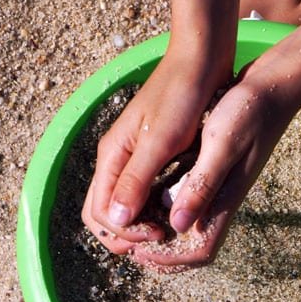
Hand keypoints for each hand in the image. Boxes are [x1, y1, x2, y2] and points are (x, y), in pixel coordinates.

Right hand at [81, 52, 231, 254]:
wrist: (201, 61)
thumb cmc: (181, 96)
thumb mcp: (159, 140)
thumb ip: (136, 178)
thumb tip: (116, 218)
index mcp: (112, 156)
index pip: (99, 212)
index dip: (124, 232)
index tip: (157, 233)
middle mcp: (118, 160)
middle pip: (104, 212)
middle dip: (125, 234)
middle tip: (160, 240)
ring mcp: (136, 158)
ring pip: (125, 205)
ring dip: (140, 225)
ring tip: (169, 232)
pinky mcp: (156, 155)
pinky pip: (145, 193)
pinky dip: (155, 209)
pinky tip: (177, 213)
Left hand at [128, 71, 300, 271]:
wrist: (273, 87)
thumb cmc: (248, 112)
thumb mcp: (221, 145)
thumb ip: (202, 185)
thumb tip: (178, 225)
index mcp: (225, 199)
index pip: (201, 252)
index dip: (170, 260)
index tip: (139, 250)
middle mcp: (223, 199)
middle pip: (195, 246)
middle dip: (163, 252)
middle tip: (129, 244)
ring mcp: (221, 187)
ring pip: (191, 226)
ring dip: (163, 233)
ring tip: (133, 225)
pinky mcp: (217, 172)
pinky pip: (191, 202)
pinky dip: (168, 208)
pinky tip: (149, 195)